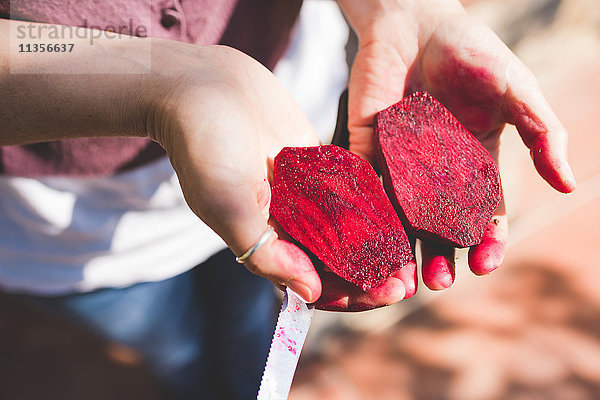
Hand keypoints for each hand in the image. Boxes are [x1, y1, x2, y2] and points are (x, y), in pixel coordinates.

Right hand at [148, 45, 409, 309]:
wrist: (201, 86)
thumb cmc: (202, 145)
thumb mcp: (226, 204)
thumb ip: (266, 252)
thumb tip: (309, 294)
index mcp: (265, 240)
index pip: (312, 281)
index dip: (349, 293)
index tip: (385, 293)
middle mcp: (287, 221)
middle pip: (335, 259)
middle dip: (370, 272)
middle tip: (407, 278)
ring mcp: (303, 191)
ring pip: (346, 227)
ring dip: (376, 242)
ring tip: (410, 250)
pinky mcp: (314, 161)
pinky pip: (348, 188)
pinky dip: (372, 202)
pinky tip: (399, 209)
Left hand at [338, 0, 575, 293]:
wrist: (414, 21)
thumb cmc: (471, 52)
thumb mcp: (515, 90)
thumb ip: (541, 133)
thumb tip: (569, 183)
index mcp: (476, 162)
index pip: (484, 213)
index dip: (487, 241)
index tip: (484, 263)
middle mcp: (437, 172)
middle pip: (440, 226)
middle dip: (442, 256)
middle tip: (439, 282)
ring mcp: (400, 163)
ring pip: (402, 217)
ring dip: (403, 249)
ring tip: (404, 278)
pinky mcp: (367, 148)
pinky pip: (367, 187)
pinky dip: (369, 214)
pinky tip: (371, 237)